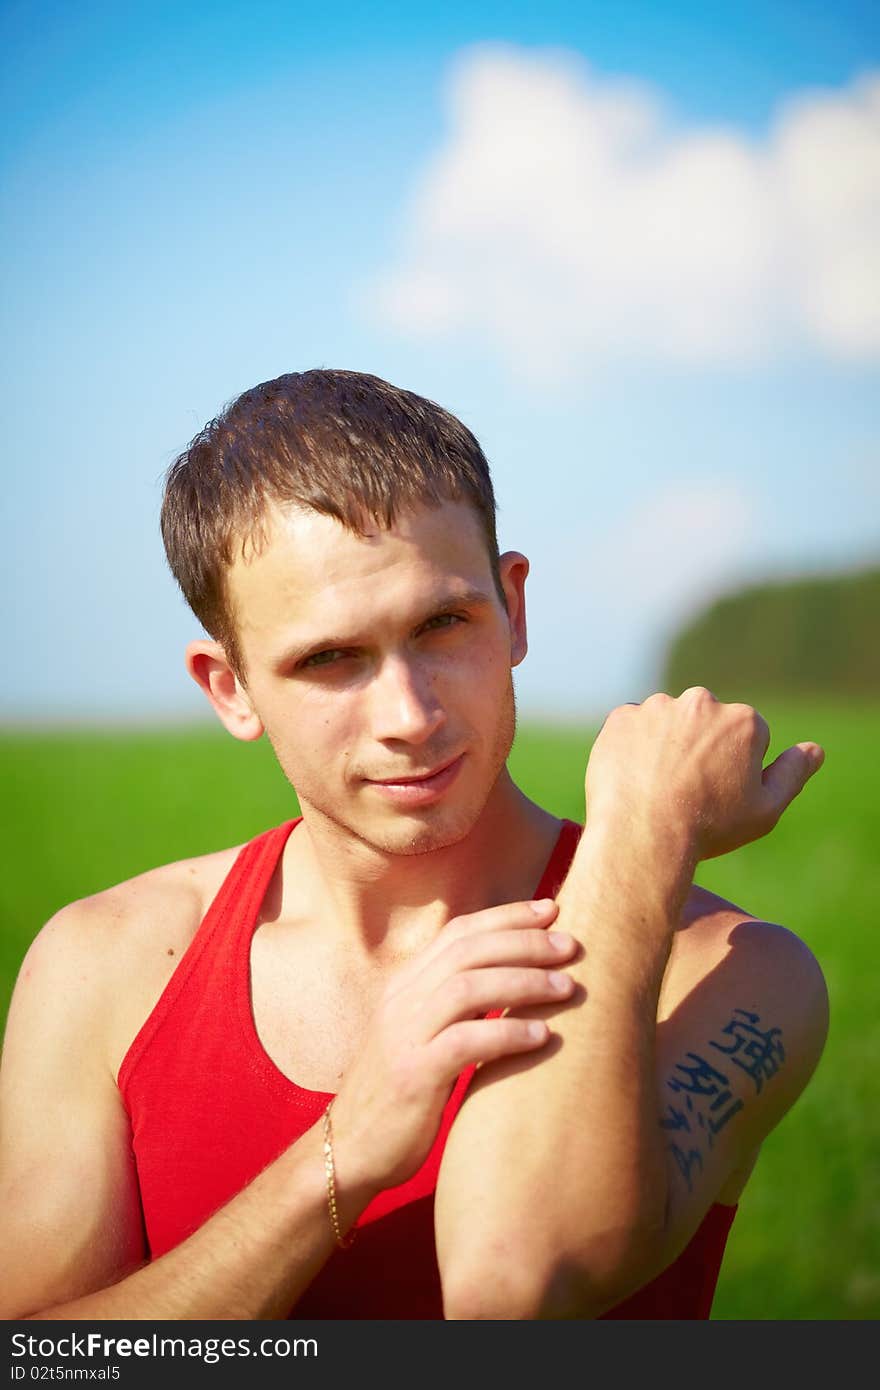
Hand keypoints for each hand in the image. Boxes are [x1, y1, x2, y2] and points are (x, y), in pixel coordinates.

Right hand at [329, 899, 576, 1195]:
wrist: (349, 1151)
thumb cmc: (399, 1094)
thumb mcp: (422, 1036)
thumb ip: (454, 1005)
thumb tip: (511, 978)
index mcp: (405, 985)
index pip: (458, 932)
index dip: (506, 916)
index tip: (551, 910)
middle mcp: (402, 1000)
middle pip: (467, 951)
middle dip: (524, 942)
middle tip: (571, 946)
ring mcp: (403, 1036)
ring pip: (467, 987)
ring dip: (523, 981)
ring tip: (567, 987)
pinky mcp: (412, 1076)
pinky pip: (464, 1043)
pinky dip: (506, 1034)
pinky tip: (542, 1037)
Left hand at [584, 686, 824, 861]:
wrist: (642, 836)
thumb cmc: (708, 828)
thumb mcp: (765, 809)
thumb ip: (791, 773)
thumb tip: (813, 750)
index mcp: (744, 720)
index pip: (745, 738)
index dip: (734, 771)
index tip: (719, 795)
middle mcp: (702, 702)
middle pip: (705, 725)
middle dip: (700, 750)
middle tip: (687, 792)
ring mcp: (658, 707)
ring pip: (667, 724)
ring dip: (665, 746)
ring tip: (657, 789)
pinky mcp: (622, 717)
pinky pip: (632, 729)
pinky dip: (633, 748)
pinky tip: (633, 779)